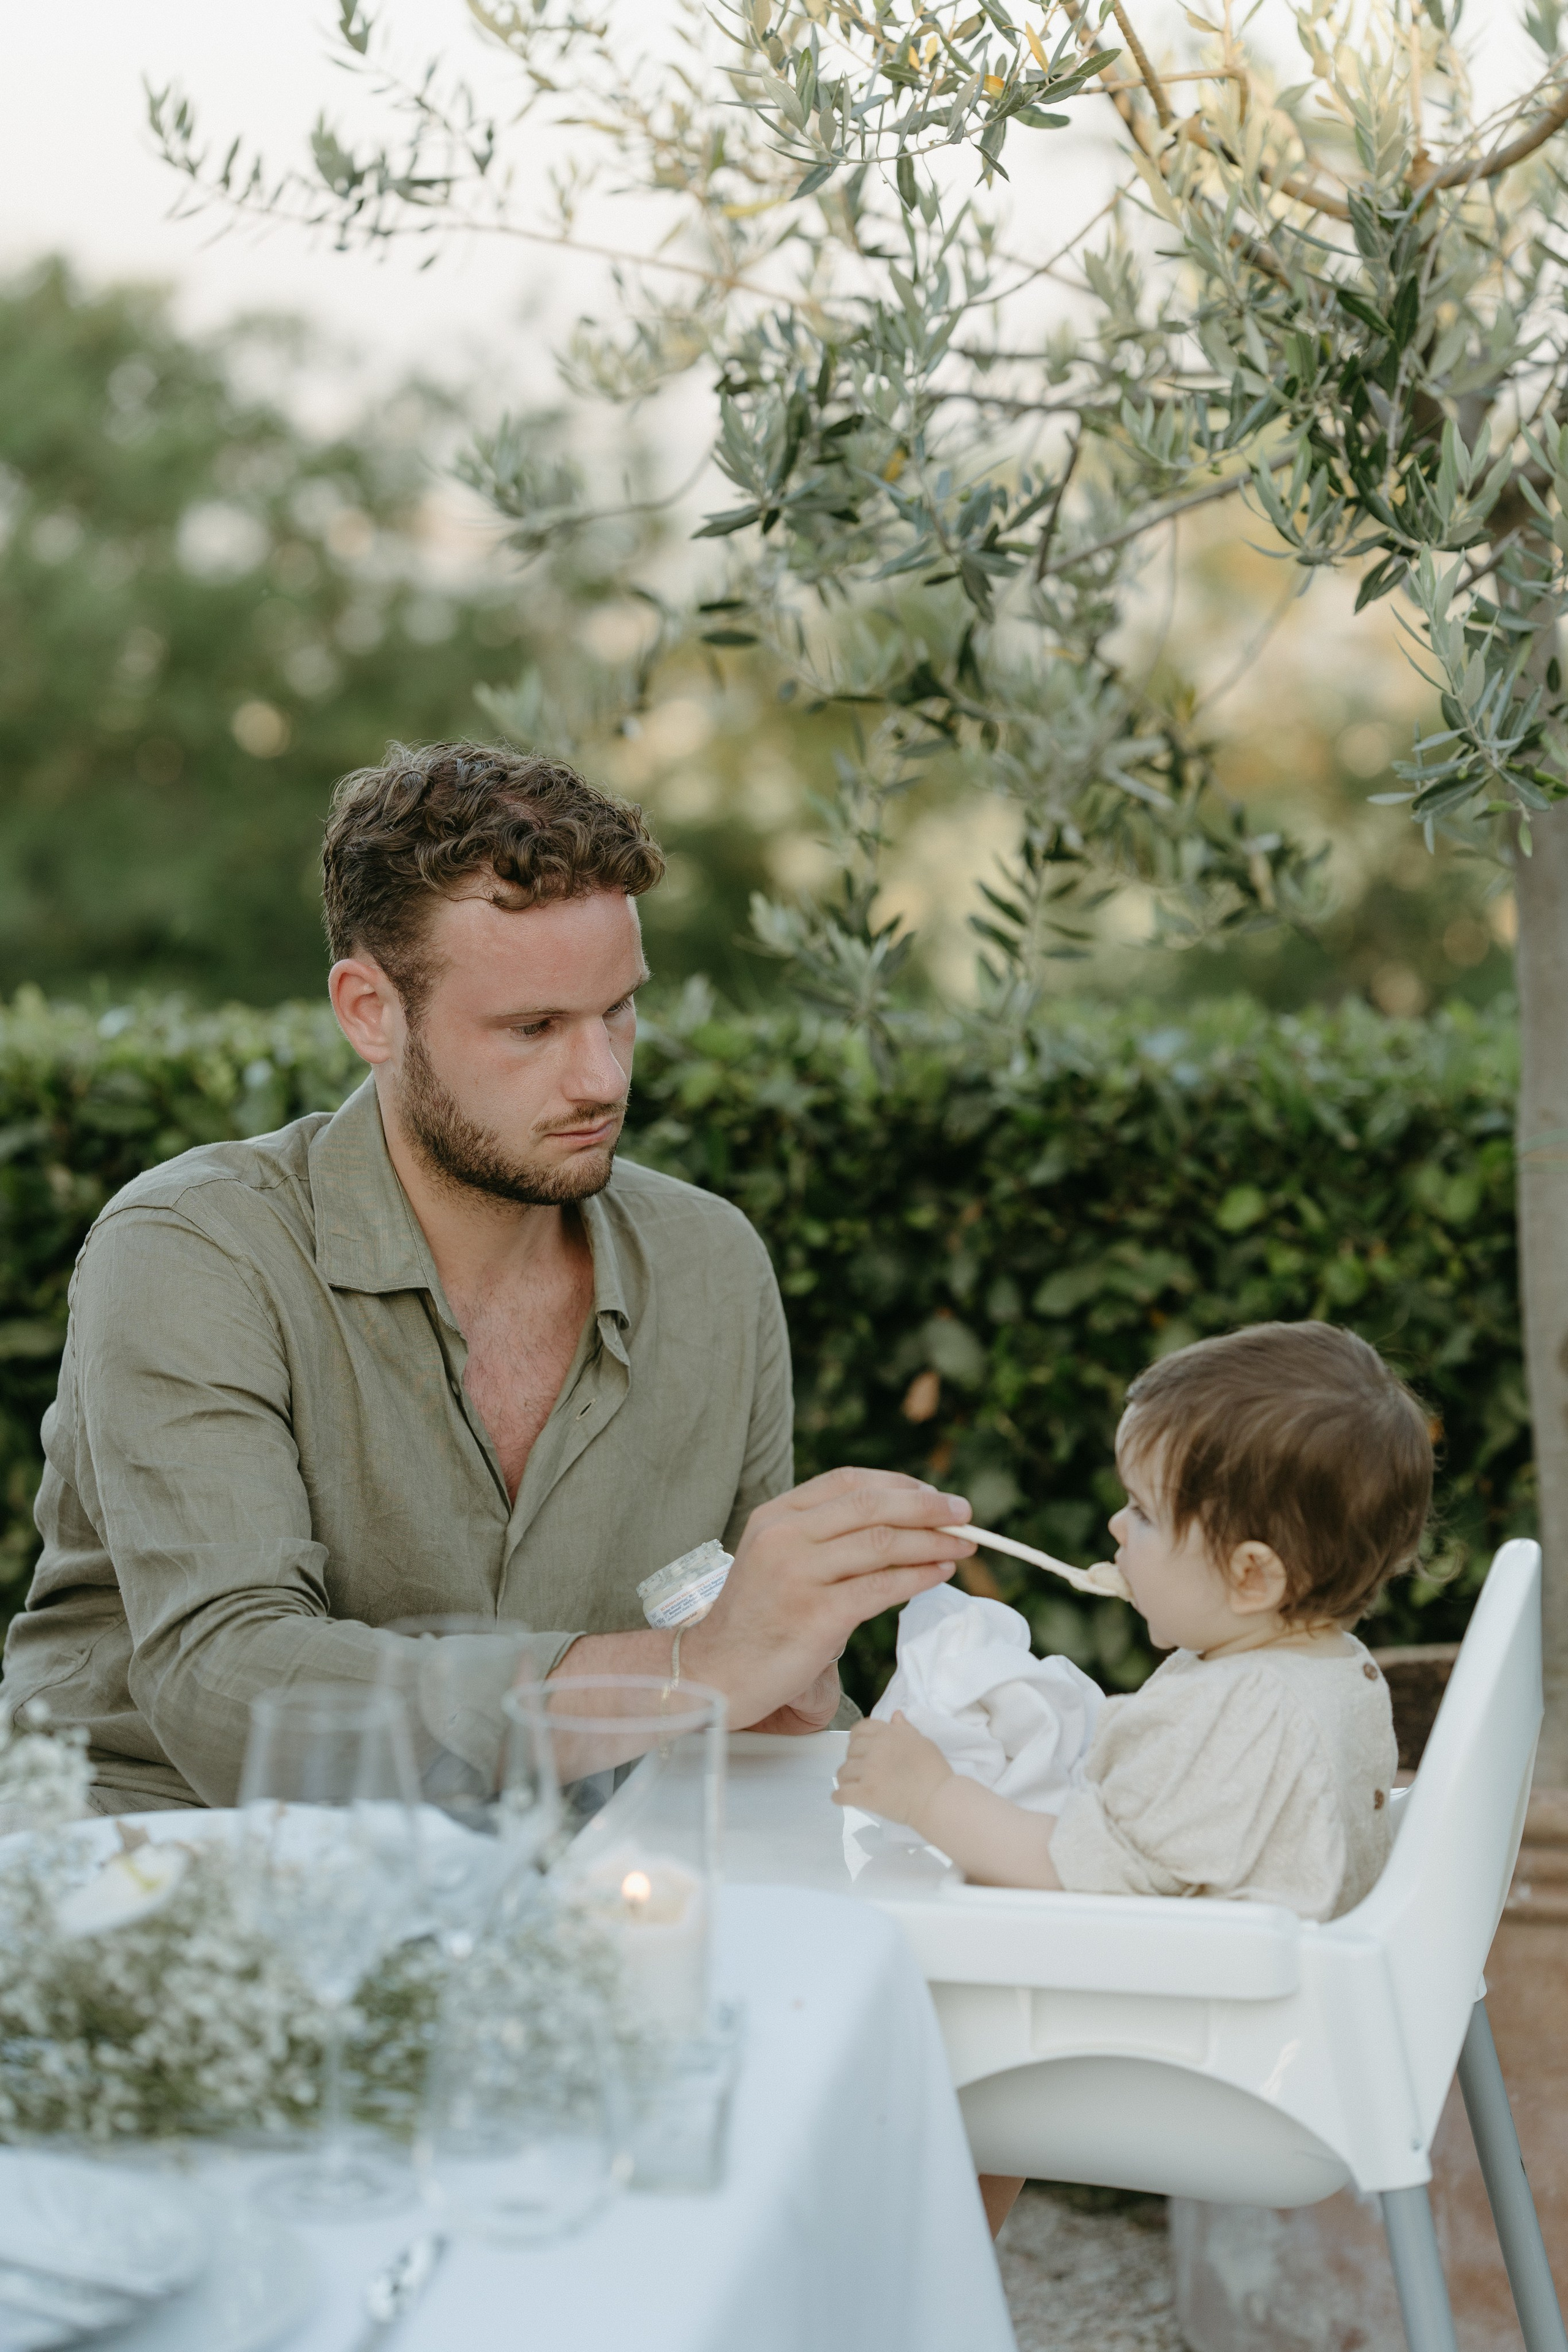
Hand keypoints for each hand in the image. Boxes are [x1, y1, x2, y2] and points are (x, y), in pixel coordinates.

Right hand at [682, 1468, 973, 1733]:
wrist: (716, 1672)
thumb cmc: (756, 1619)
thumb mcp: (776, 1558)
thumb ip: (820, 1536)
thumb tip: (897, 1522)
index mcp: (776, 1515)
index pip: (848, 1483)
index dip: (899, 1485)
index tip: (934, 1495)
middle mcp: (784, 1537)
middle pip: (871, 1505)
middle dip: (927, 1506)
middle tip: (964, 1512)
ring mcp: (798, 1575)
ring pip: (882, 1543)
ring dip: (933, 1541)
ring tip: (964, 1544)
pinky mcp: (816, 1616)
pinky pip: (881, 1588)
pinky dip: (918, 1577)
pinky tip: (940, 1574)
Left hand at [832, 1712, 952, 1831]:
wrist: (938, 1799)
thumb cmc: (934, 1771)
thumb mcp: (922, 1742)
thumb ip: (905, 1729)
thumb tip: (895, 1714)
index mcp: (888, 1734)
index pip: (860, 1729)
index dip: (857, 1738)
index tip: (862, 1749)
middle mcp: (875, 1748)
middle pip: (850, 1750)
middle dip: (854, 1759)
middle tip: (863, 1771)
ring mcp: (868, 1771)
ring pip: (843, 1771)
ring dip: (846, 1779)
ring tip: (854, 1786)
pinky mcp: (865, 1793)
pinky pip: (841, 1794)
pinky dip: (839, 1797)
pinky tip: (843, 1799)